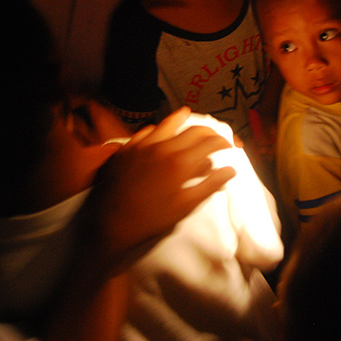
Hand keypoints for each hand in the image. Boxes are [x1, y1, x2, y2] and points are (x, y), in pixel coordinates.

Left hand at [78, 107, 234, 274]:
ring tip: (188, 116)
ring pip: (168, 123)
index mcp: (181, 162)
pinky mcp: (126, 148)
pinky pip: (146, 131)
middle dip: (208, 131)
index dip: (224, 142)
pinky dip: (159, 129)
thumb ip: (209, 185)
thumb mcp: (185, 206)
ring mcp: (142, 145)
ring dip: (182, 120)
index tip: (229, 147)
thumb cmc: (151, 219)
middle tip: (214, 137)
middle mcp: (163, 147)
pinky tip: (160, 132)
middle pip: (193, 130)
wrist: (110, 223)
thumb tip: (230, 170)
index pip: (210, 142)